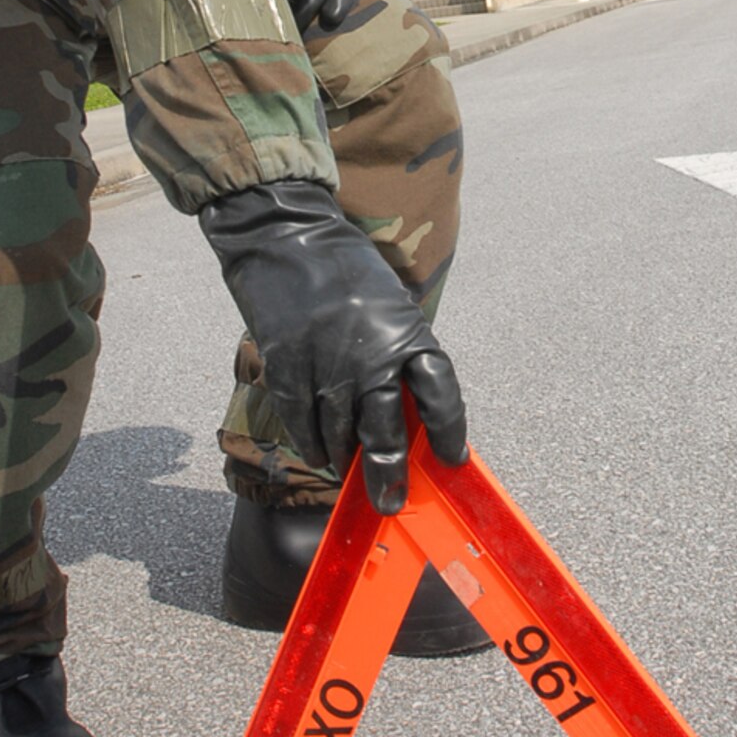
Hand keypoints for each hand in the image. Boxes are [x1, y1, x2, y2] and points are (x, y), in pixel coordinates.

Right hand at [199, 181, 467, 511]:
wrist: (284, 235)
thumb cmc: (345, 269)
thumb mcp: (390, 302)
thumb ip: (401, 351)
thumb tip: (410, 411)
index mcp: (406, 331)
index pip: (440, 393)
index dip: (450, 430)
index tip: (452, 459)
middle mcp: (370, 353)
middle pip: (385, 430)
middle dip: (388, 473)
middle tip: (390, 501)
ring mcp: (325, 363)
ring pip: (338, 433)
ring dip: (345, 461)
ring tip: (349, 476)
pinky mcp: (286, 367)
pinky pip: (301, 422)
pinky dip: (311, 444)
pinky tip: (319, 454)